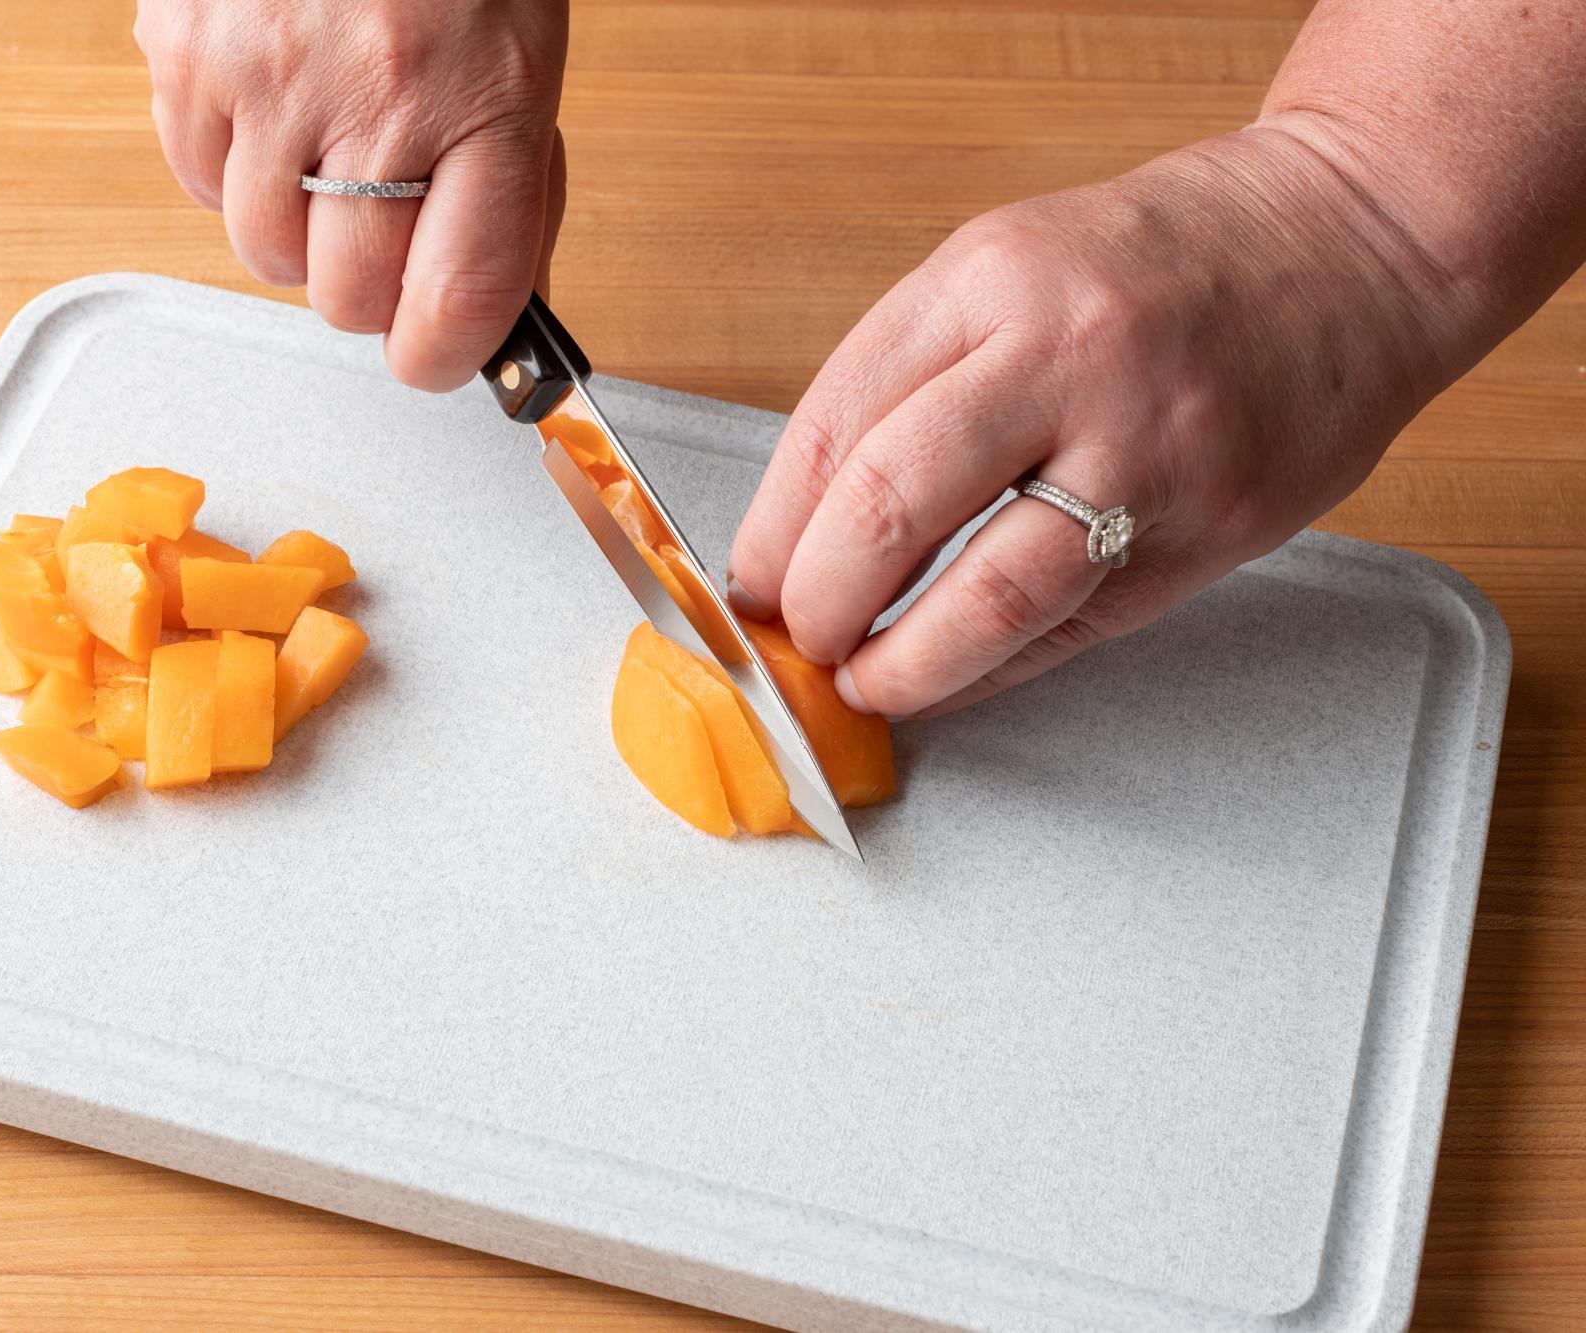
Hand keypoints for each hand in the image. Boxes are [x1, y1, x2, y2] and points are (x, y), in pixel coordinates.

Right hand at [135, 0, 567, 389]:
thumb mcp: (521, 67)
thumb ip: (508, 195)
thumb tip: (483, 317)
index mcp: (486, 99)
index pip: (459, 298)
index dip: (441, 356)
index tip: (436, 357)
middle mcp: (378, 93)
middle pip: (348, 298)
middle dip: (367, 286)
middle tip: (382, 228)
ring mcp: (272, 75)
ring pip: (265, 255)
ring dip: (296, 231)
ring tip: (324, 149)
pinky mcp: (187, 51)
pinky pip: (194, 182)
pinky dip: (229, 171)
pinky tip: (272, 108)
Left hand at [726, 128, 1458, 719]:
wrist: (1354, 246)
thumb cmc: (1164, 263)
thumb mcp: (1008, 270)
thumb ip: (909, 383)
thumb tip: (806, 528)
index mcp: (991, 280)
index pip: (833, 424)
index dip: (772, 530)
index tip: (747, 586)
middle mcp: (1066, 358)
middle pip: (890, 509)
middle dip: (818, 602)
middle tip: (799, 637)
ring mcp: (1147, 449)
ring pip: (986, 596)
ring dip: (901, 665)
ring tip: (865, 680)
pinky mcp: (1208, 529)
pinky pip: (1070, 628)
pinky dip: (990, 671)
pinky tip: (950, 678)